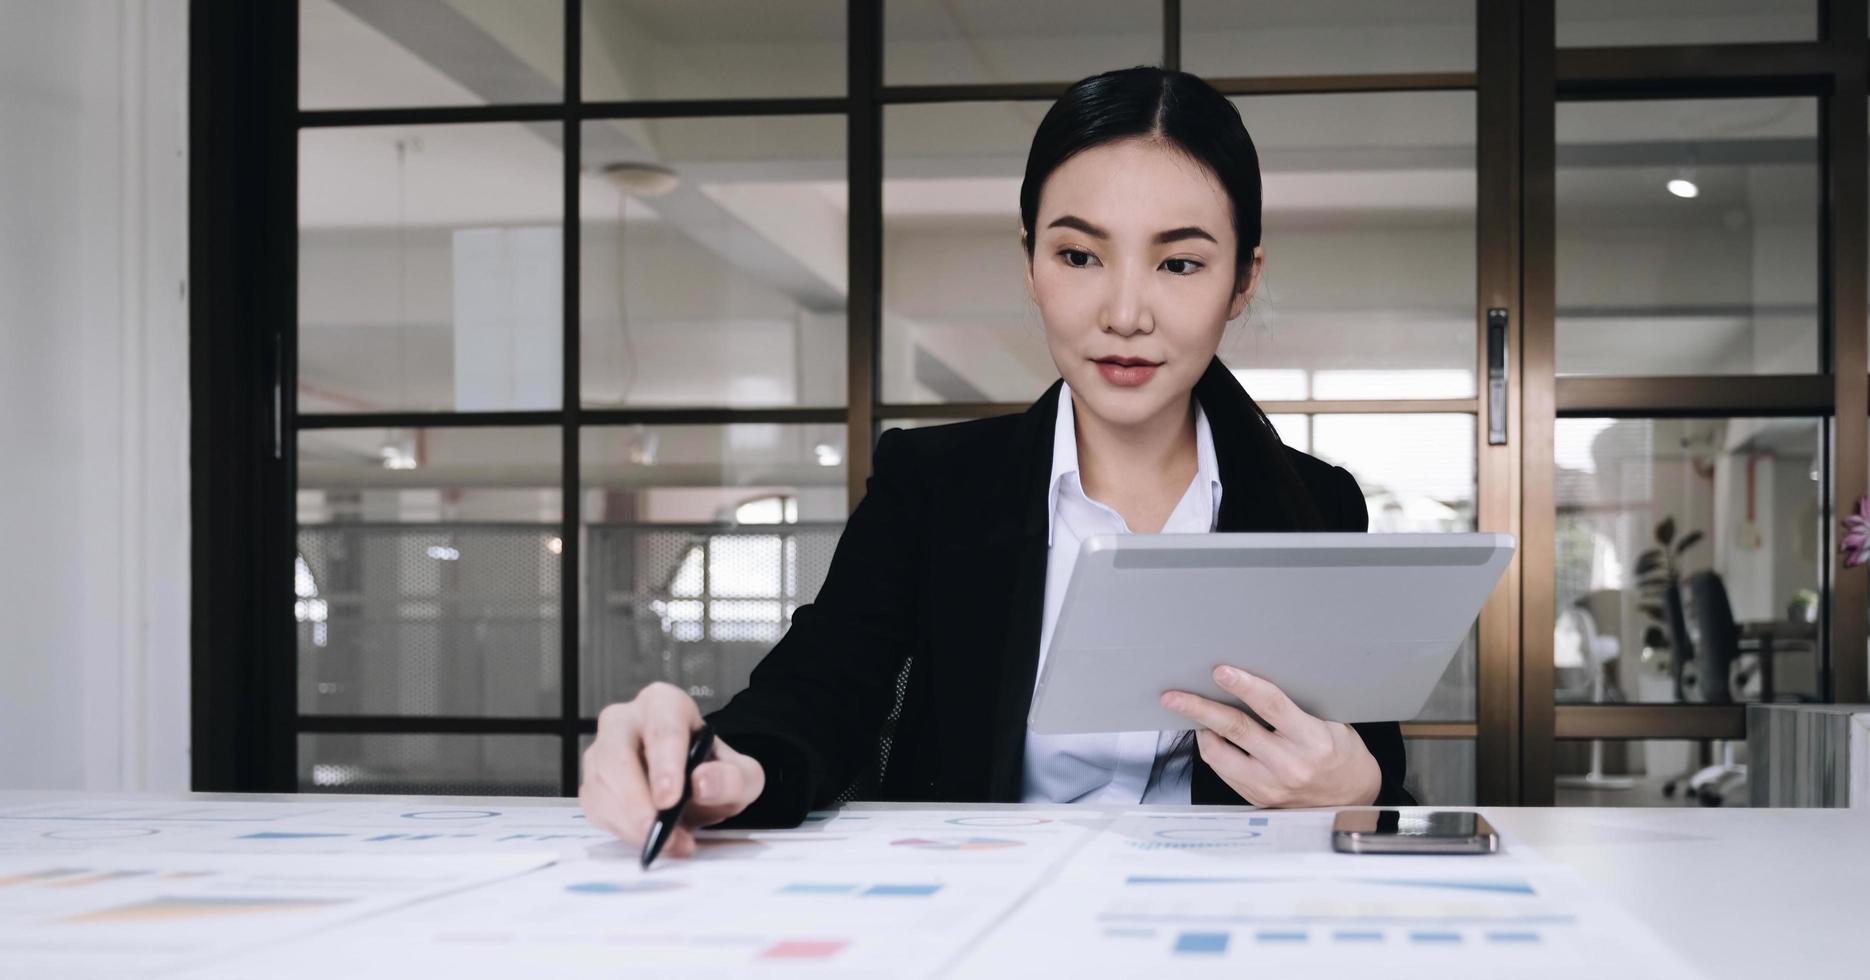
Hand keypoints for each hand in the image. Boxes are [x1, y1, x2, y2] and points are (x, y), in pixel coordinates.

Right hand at [580, 682, 765, 854]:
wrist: (697, 787)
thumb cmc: (713, 771)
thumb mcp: (742, 775)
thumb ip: (733, 778)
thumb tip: (702, 784)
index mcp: (664, 705)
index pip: (662, 728)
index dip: (664, 764)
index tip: (669, 799)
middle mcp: (625, 721)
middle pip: (617, 754)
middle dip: (635, 799)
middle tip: (656, 830)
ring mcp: (602, 751)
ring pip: (600, 784)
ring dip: (630, 822)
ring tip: (668, 842)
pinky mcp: (592, 784)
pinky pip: (595, 808)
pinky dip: (621, 830)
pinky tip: (648, 839)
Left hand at [1161, 665, 1380, 807]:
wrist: (1350, 800)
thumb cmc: (1340, 755)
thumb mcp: (1329, 725)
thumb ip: (1293, 710)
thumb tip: (1250, 685)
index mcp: (1312, 739)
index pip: (1271, 705)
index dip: (1243, 685)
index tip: (1220, 671)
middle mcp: (1289, 765)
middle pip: (1235, 729)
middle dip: (1199, 708)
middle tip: (1173, 696)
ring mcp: (1271, 786)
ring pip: (1220, 754)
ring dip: (1200, 731)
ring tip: (1191, 714)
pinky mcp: (1258, 799)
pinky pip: (1223, 771)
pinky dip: (1213, 750)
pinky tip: (1210, 737)